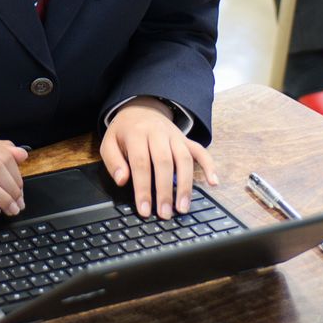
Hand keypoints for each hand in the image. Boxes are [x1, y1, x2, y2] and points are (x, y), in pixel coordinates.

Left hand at [100, 97, 216, 218]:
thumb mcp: (109, 142)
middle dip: (166, 191)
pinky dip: (209, 166)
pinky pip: (200, 151)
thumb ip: (113, 162)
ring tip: (183, 208)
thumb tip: (122, 180)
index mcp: (137, 134)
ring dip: (186, 185)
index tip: (145, 210)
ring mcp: (174, 136)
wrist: (140, 108)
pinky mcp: (186, 139)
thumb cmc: (124, 132)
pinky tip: (213, 182)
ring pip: (184, 159)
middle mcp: (158, 133)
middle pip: (164, 163)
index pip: (141, 164)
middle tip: (165, 214)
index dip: (143, 189)